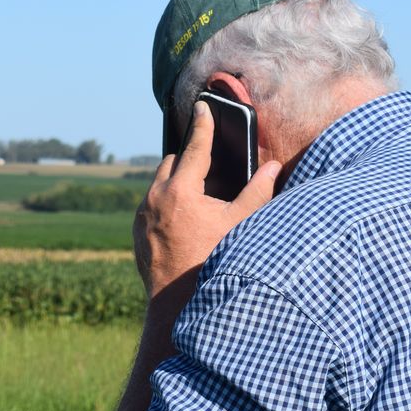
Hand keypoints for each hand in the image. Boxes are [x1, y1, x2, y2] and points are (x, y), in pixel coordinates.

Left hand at [133, 101, 280, 307]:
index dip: (203, 124)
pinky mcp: (137, 232)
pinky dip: (166, 203)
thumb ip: (257, 193)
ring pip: (158, 184)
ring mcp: (142, 216)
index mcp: (180, 192)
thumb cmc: (211, 264)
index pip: (194, 147)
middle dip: (189, 157)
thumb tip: (273, 168)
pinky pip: (151, 206)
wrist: (176, 304)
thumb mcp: (239, 226)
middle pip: (171, 162)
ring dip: (176, 181)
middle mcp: (155, 199)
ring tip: (197, 192)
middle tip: (207, 161)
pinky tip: (183, 218)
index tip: (203, 106)